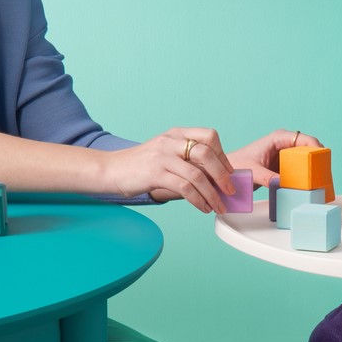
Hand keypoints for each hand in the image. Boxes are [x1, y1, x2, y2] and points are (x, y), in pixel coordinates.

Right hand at [100, 127, 237, 213]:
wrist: (111, 170)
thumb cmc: (141, 166)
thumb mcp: (166, 154)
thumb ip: (187, 161)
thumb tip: (216, 180)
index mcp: (176, 134)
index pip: (209, 136)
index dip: (223, 155)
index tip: (229, 172)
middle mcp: (171, 141)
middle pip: (207, 153)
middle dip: (223, 174)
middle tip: (230, 190)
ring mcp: (163, 156)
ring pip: (197, 175)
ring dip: (212, 194)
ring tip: (218, 206)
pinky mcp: (155, 173)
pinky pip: (184, 188)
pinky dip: (198, 200)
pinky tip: (203, 208)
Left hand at [226, 128, 323, 188]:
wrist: (229, 173)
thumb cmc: (238, 165)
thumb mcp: (253, 172)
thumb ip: (268, 177)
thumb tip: (282, 184)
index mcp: (278, 138)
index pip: (303, 138)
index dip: (315, 147)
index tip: (320, 159)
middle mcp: (284, 144)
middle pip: (308, 149)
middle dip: (316, 160)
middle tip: (321, 174)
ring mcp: (285, 155)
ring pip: (305, 160)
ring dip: (311, 169)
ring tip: (317, 181)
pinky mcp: (285, 166)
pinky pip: (299, 170)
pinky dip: (304, 176)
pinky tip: (308, 185)